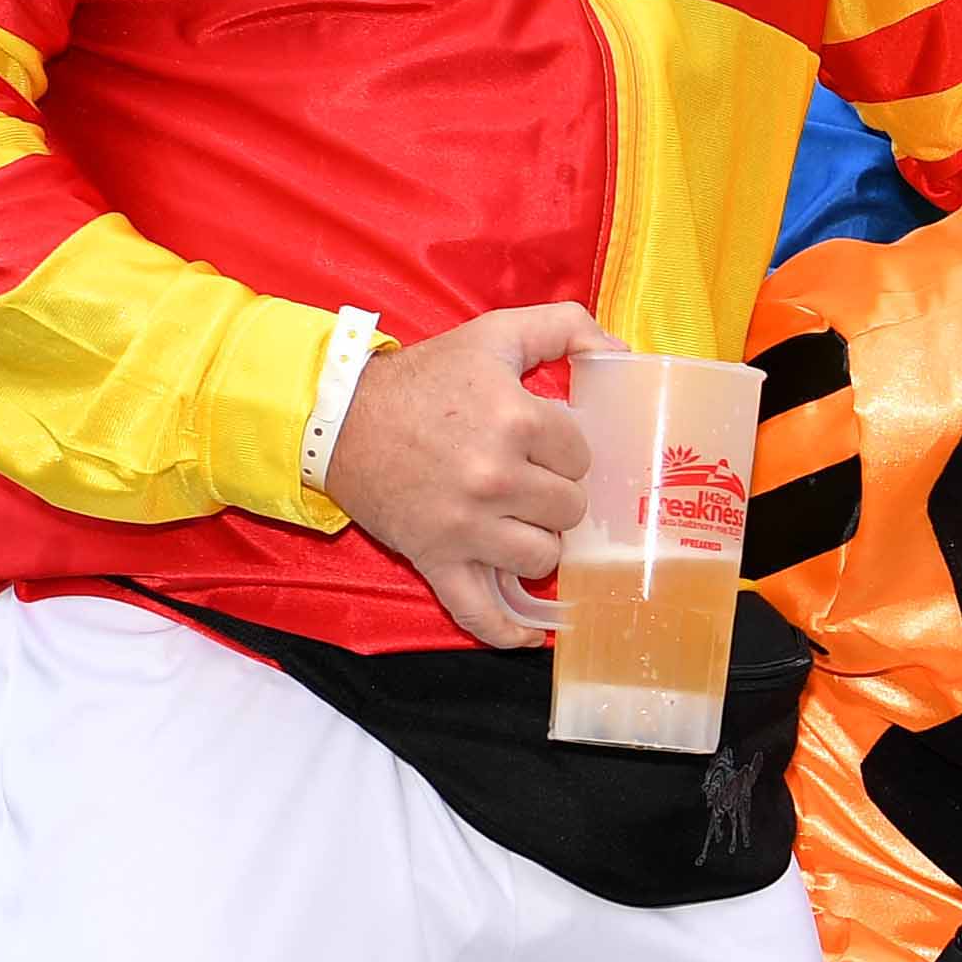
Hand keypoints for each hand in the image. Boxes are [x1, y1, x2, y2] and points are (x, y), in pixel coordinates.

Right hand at [323, 305, 621, 647]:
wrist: (339, 417)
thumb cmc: (424, 377)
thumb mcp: (494, 333)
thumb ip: (565, 327)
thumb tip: (621, 355)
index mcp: (516, 420)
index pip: (582, 455)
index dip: (566, 449)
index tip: (541, 442)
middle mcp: (495, 477)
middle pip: (570, 509)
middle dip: (556, 495)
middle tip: (530, 480)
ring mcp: (465, 526)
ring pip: (542, 557)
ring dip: (538, 543)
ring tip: (520, 522)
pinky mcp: (436, 559)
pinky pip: (480, 611)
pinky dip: (508, 630)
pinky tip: (532, 634)